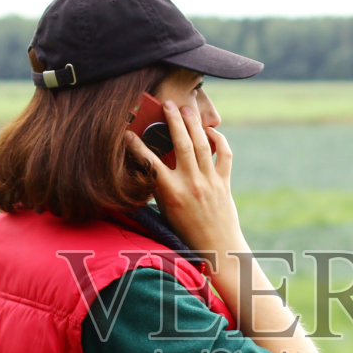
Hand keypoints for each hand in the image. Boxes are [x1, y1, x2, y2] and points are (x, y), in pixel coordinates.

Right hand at [124, 100, 243, 263]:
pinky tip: (209, 132)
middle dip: (173, 120)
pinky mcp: (224, 181)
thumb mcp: (165, 211)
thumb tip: (150, 165)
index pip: (150, 162)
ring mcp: (210, 181)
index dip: (136, 145)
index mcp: (171, 193)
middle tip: (167, 104)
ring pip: (202, 143)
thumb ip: (160, 186)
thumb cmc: (186, 233)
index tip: (127, 133)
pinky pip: (224, 154)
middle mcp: (191, 183)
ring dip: (194, 123)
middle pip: (182, 143)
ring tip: (186, 109)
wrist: (217, 248)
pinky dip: (218, 140)